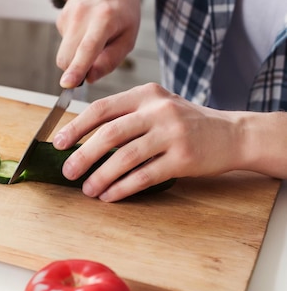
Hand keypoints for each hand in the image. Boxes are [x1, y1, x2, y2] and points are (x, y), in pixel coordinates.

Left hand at [52, 83, 243, 201]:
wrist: (231, 133)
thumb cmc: (185, 122)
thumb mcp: (156, 106)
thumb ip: (125, 115)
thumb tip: (82, 138)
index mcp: (145, 95)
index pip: (102, 108)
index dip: (76, 127)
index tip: (58, 143)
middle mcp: (158, 111)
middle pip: (110, 134)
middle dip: (83, 155)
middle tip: (68, 171)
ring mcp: (172, 134)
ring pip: (125, 158)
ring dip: (101, 177)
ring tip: (87, 189)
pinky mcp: (184, 159)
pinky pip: (144, 176)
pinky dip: (123, 188)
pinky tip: (110, 195)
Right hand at [54, 0, 140, 87]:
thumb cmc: (122, 12)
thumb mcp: (128, 37)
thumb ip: (111, 60)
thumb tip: (90, 78)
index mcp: (104, 18)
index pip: (87, 48)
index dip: (77, 68)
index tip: (67, 84)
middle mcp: (82, 15)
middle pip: (67, 57)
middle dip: (76, 69)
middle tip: (93, 64)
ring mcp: (68, 15)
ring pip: (63, 54)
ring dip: (76, 57)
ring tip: (93, 41)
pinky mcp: (60, 18)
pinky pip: (64, 45)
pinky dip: (74, 45)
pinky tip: (86, 31)